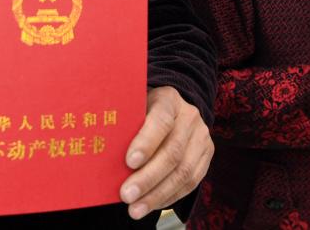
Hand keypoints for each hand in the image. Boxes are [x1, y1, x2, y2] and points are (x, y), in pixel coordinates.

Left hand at [120, 86, 212, 220]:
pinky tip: (151, 204)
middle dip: (148, 177)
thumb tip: (102, 152)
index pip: (161, 120)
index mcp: (168, 99)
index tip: (129, 162)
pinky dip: (169, 196)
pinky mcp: (207, 154)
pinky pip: (191, 181)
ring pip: (184, 171)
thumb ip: (124, 126)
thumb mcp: (133, 109)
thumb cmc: (142, 112)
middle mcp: (189, 116)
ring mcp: (201, 136)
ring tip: (135, 209)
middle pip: (173, 151)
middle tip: (127, 195)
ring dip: (158, 194)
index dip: (146, 142)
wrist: (172, 111)